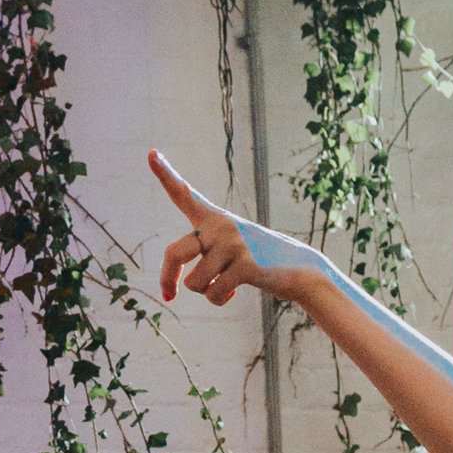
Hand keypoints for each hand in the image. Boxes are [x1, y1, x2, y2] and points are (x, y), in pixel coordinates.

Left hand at [152, 152, 327, 310]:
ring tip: (225, 284)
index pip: (185, 195)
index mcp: (214, 218)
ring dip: (205, 291)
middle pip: (174, 253)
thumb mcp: (228, 249)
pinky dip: (219, 298)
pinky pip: (213, 292)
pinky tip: (236, 290)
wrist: (301, 269)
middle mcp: (221, 226)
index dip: (165, 174)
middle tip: (168, 295)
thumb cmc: (258, 261)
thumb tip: (167, 292)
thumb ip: (202, 254)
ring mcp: (233, 244)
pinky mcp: (245, 265)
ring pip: (193, 282)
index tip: (151, 153)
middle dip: (167, 278)